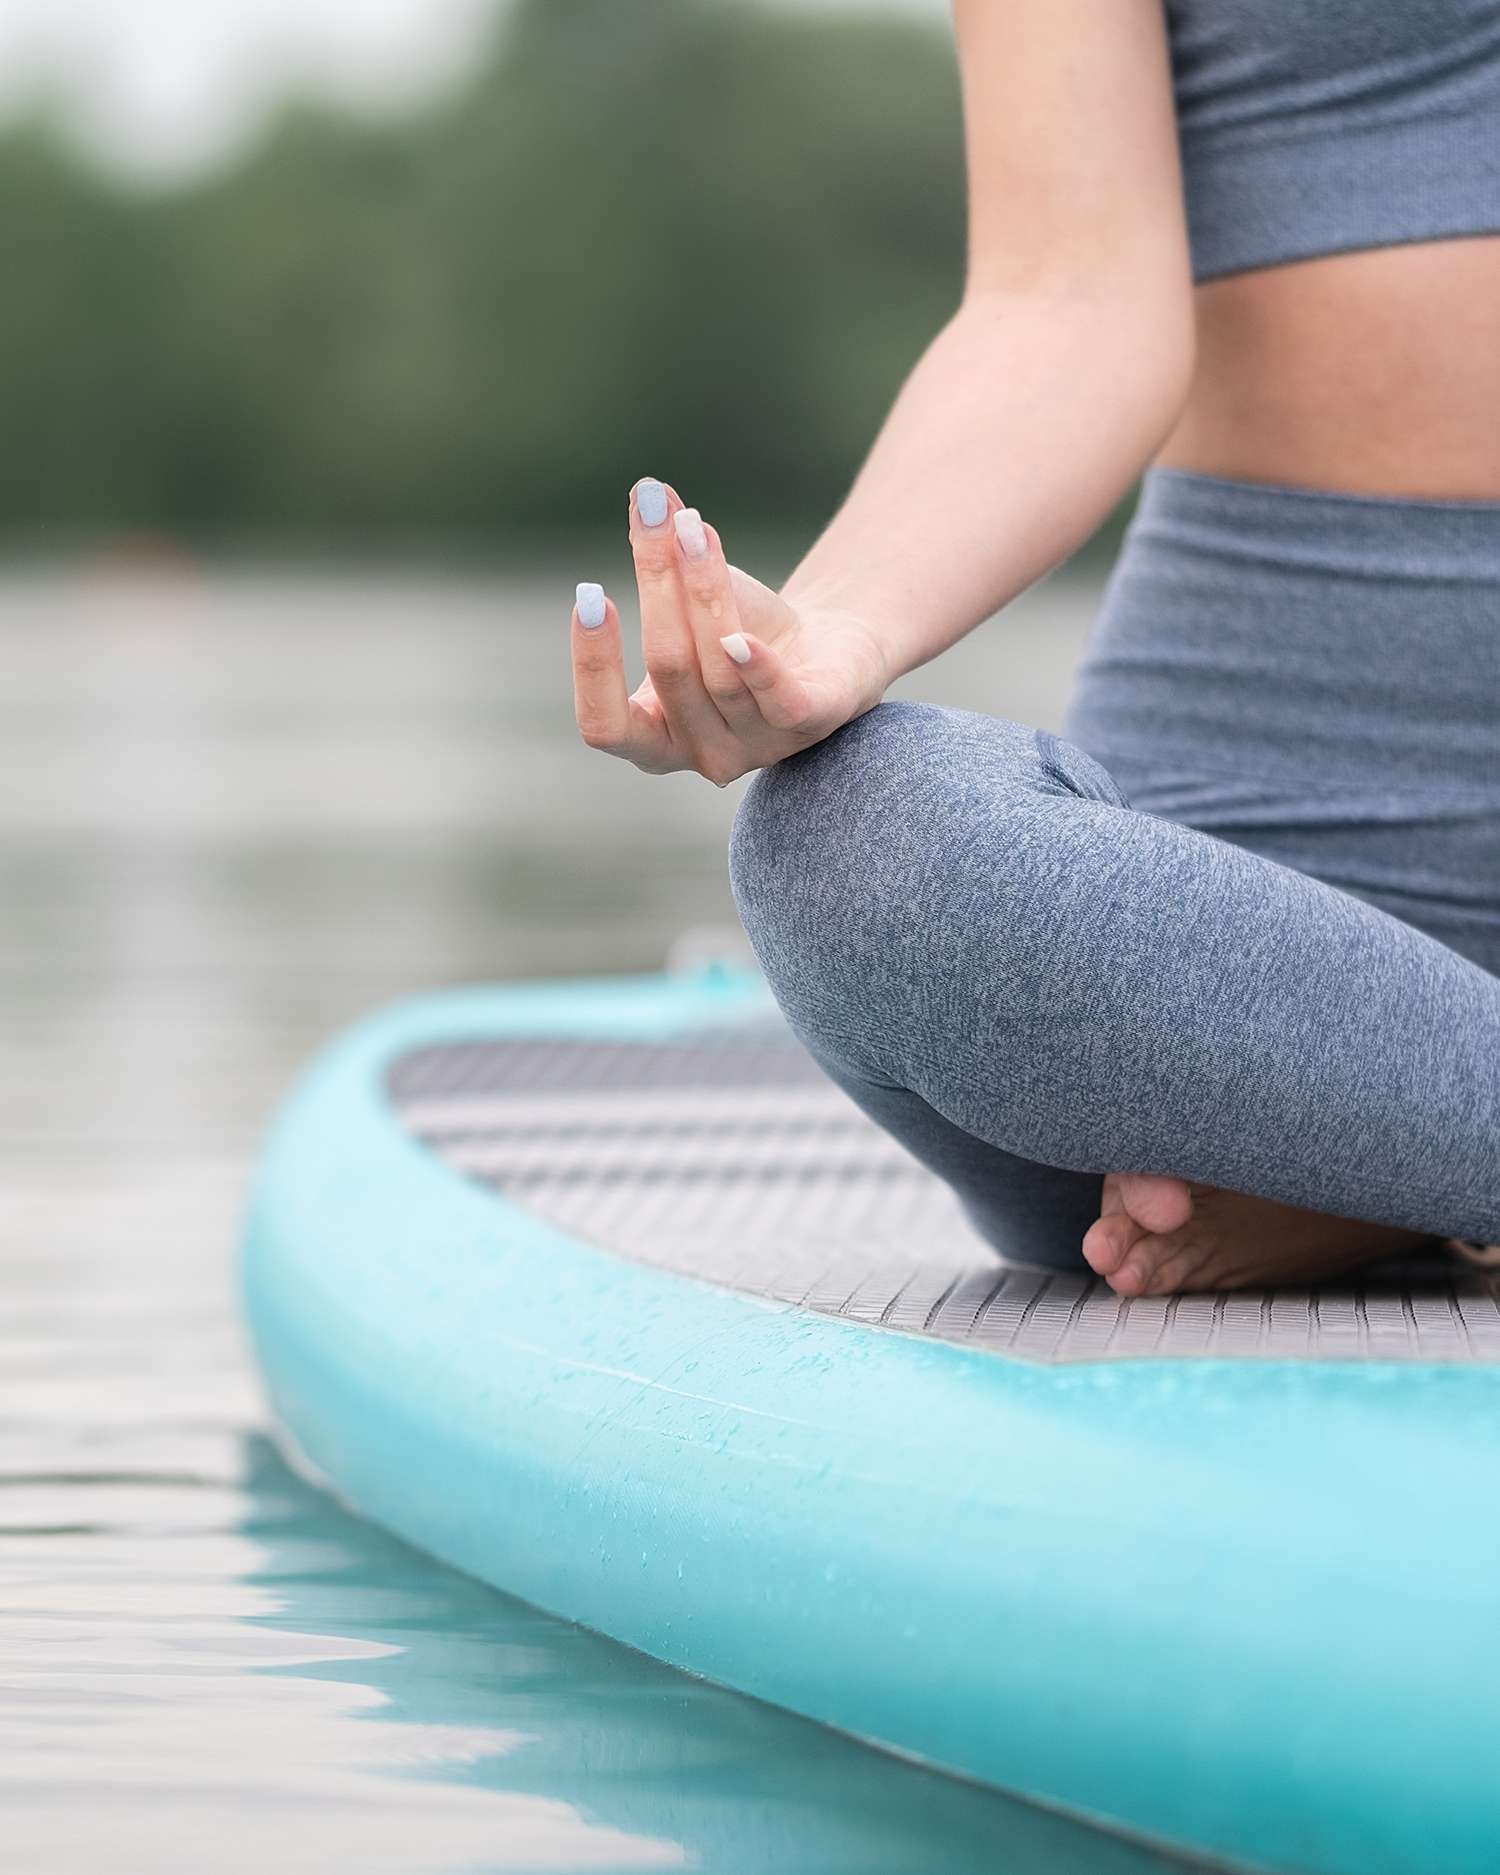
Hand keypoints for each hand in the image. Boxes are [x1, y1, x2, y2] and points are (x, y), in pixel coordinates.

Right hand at [570, 477, 889, 784]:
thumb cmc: (747, 632)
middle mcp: (704, 754)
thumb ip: (667, 558)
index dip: (593, 666)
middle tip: (651, 515)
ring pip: (719, 670)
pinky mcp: (812, 724)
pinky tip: (741, 637)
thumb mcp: (697, 600)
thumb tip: (646, 494)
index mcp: (657, 741)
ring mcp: (760, 746)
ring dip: (704, 591)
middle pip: (668, 668)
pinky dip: (756, 667)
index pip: (605, 725)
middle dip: (658, 587)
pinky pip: (777, 701)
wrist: (831, 649)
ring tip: (697, 528)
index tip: (589, 594)